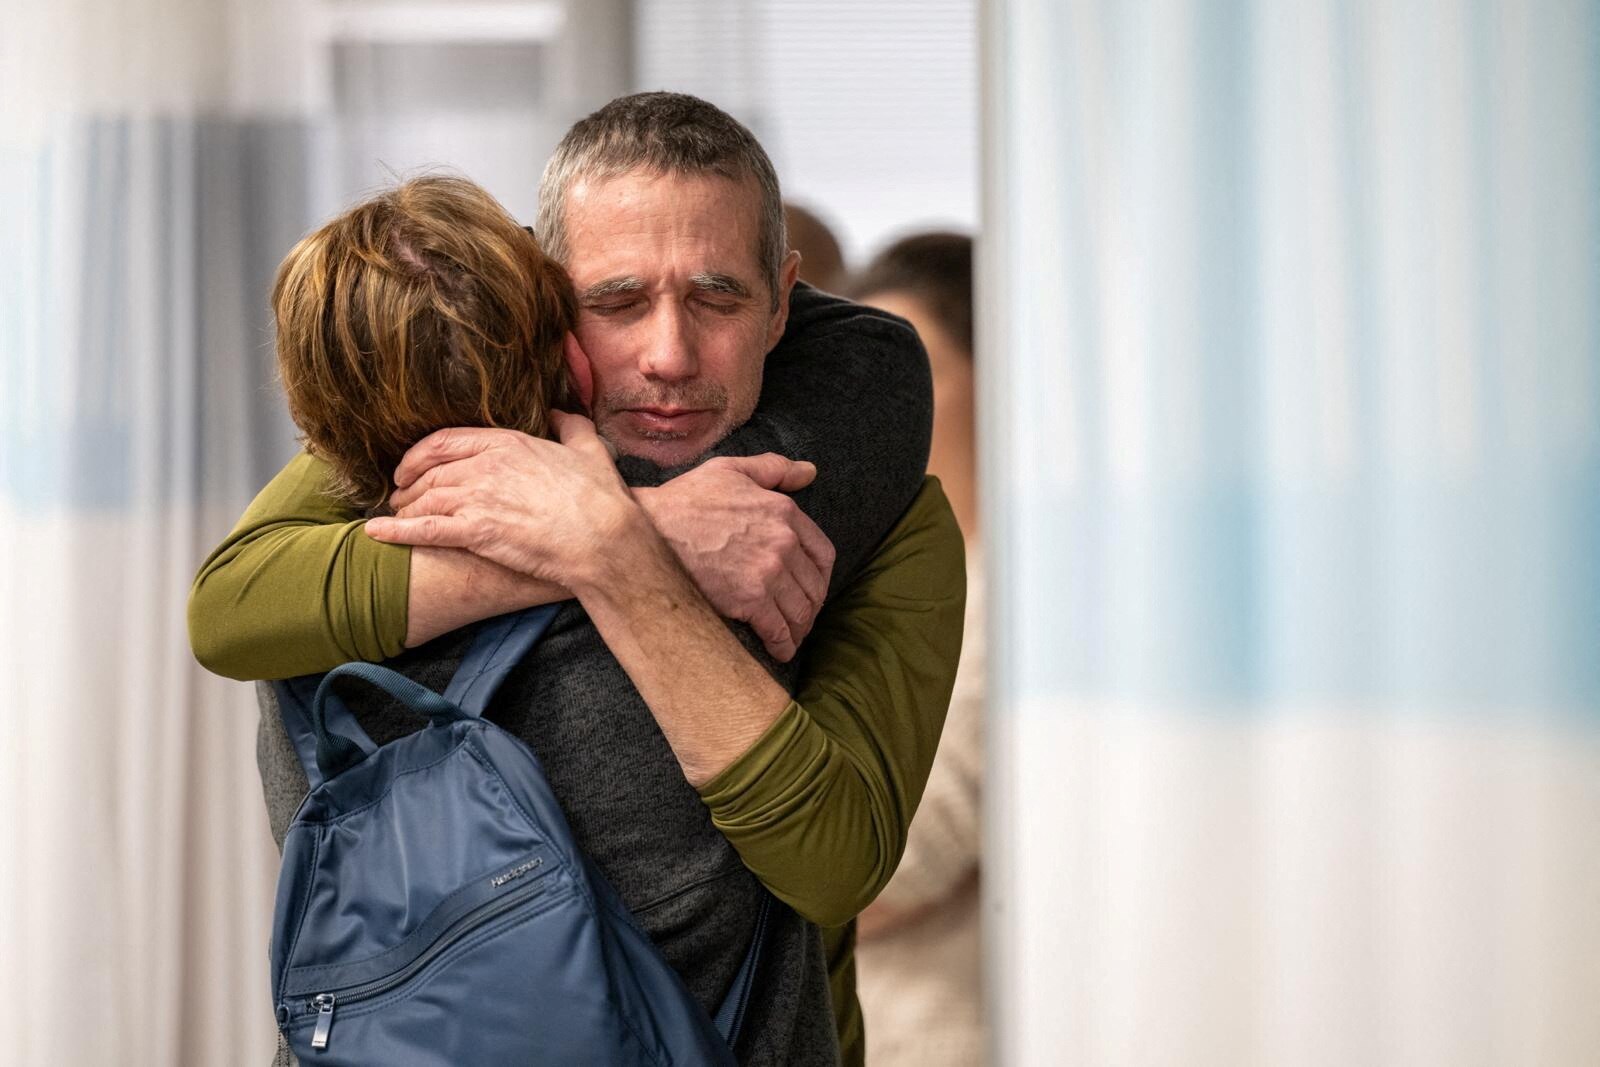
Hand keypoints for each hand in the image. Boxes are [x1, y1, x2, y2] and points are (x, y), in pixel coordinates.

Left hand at [365, 414, 639, 586]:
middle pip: (429, 472)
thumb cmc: (602, 498)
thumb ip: (571, 426)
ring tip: (394, 519)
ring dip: (404, 511)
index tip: (409, 467)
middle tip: (398, 496)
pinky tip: (376, 535)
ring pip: (424, 500)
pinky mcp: (477, 532)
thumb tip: (561, 413)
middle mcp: (486, 466)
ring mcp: (479, 498)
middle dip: (408, 485)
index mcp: (508, 443)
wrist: (606, 539)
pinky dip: (396, 532)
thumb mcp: (590, 448)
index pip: (446, 441)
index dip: (419, 454)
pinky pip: (424, 530)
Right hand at [636, 454, 835, 661]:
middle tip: (800, 616)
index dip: (820, 575)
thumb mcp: (730, 470)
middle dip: (810, 605)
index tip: (810, 586)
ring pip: (800, 611)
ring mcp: (768, 574)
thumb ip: (774, 469)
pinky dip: (784, 644)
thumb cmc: (685, 500)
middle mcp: (784, 543)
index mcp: (784, 513)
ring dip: (799, 628)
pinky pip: (779, 630)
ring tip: (791, 636)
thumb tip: (810, 473)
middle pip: (814, 586)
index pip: (822, 553)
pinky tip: (780, 650)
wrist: (649, 531)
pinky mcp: (750, 601)